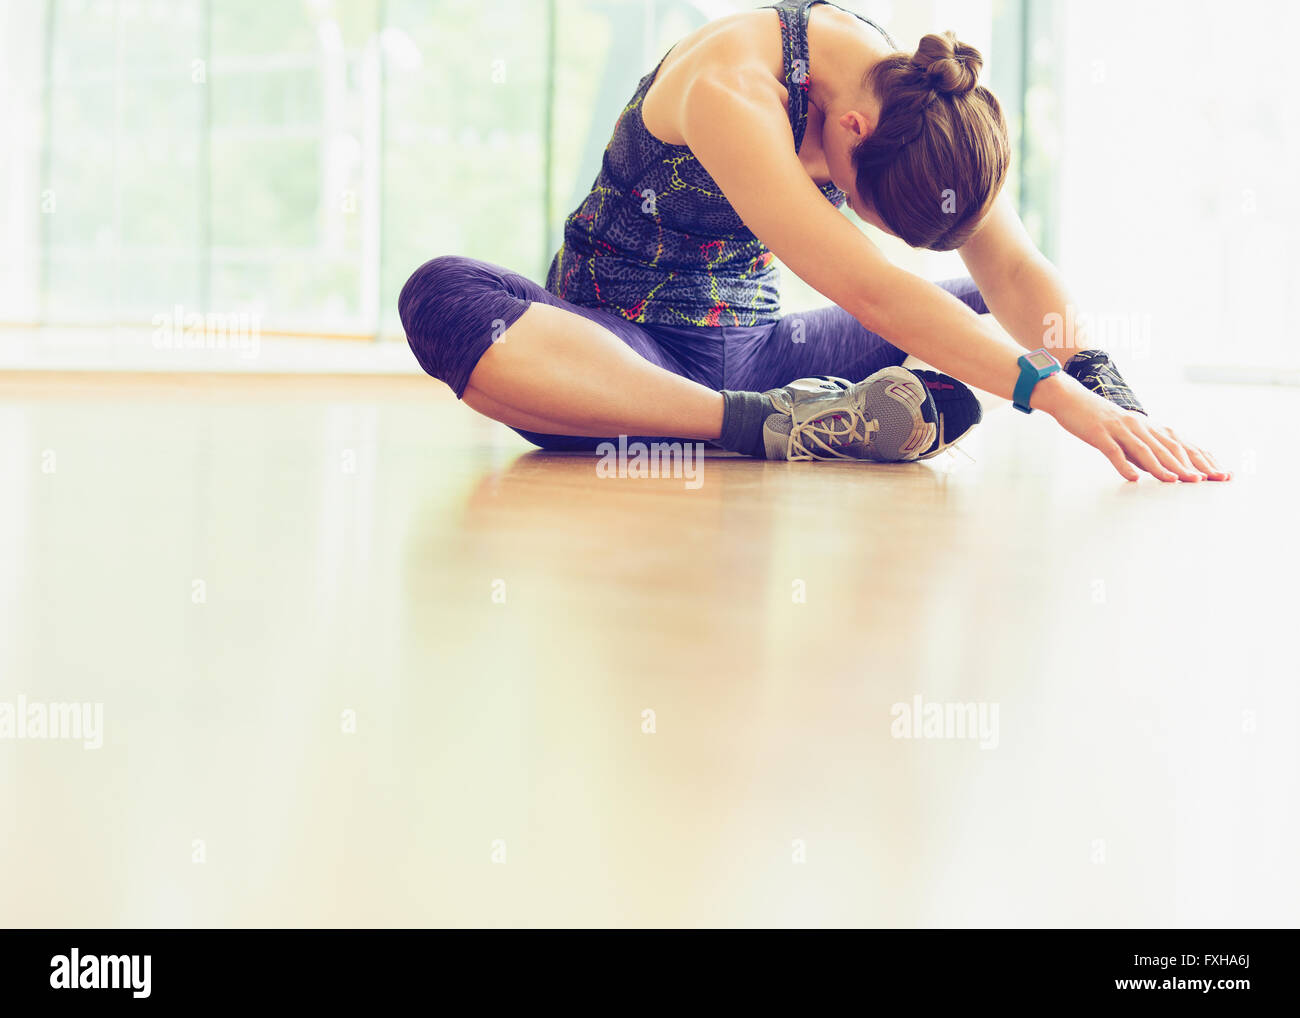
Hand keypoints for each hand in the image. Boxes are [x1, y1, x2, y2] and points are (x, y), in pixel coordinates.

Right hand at [1034, 375, 1231, 482]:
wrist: (1069, 398)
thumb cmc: (1096, 418)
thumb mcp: (1122, 433)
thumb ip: (1138, 451)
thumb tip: (1152, 470)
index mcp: (1146, 426)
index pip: (1178, 444)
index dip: (1196, 459)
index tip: (1212, 473)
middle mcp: (1138, 425)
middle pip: (1166, 447)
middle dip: (1185, 465)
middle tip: (1201, 481)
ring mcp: (1119, 429)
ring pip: (1144, 450)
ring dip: (1160, 466)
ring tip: (1173, 481)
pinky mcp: (1099, 433)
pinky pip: (1113, 451)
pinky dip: (1124, 465)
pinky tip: (1132, 477)